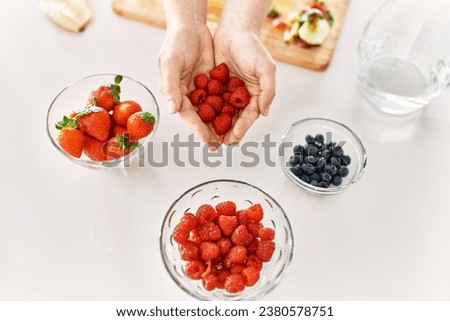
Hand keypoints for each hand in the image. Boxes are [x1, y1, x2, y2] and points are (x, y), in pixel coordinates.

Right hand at [158, 24, 221, 143]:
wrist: (190, 26)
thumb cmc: (176, 42)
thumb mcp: (170, 62)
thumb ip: (170, 86)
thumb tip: (173, 110)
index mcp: (176, 93)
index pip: (188, 115)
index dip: (198, 129)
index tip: (208, 140)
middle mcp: (189, 94)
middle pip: (201, 117)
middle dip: (211, 132)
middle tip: (221, 146)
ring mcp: (201, 89)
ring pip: (212, 111)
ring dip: (220, 124)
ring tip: (230, 137)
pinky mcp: (212, 82)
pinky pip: (221, 98)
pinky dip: (227, 108)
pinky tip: (237, 116)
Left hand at [213, 27, 275, 144]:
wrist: (235, 29)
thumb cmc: (253, 47)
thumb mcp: (266, 68)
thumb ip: (268, 91)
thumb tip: (264, 113)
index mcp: (255, 96)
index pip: (248, 117)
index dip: (241, 129)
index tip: (232, 140)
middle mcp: (240, 97)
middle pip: (233, 120)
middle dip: (225, 133)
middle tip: (217, 145)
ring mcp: (226, 92)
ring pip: (219, 114)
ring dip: (213, 126)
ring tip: (206, 138)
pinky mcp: (214, 85)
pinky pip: (208, 101)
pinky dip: (204, 111)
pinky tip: (197, 120)